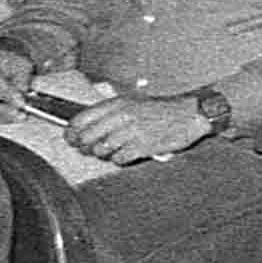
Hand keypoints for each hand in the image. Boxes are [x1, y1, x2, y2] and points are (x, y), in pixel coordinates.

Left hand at [67, 93, 213, 165]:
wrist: (190, 115)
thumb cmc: (162, 110)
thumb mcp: (133, 103)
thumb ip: (109, 113)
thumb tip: (83, 128)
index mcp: (118, 104)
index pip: (80, 120)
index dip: (71, 132)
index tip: (71, 138)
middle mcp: (122, 116)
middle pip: (87, 137)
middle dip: (85, 146)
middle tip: (89, 149)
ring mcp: (132, 131)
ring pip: (101, 150)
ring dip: (103, 154)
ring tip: (112, 151)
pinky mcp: (143, 146)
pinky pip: (119, 159)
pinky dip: (119, 159)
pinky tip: (126, 153)